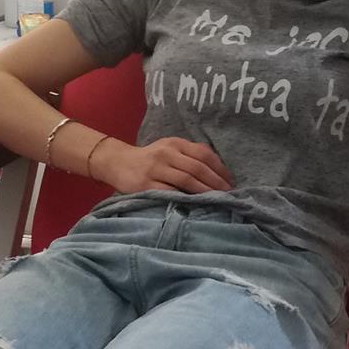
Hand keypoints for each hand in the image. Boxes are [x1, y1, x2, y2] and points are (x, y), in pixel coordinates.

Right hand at [92, 136, 233, 193]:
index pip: (204, 154)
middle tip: (229, 194)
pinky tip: (195, 205)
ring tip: (217, 200)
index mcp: (175, 143)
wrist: (117, 162)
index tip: (231, 181)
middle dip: (216, 182)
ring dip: (205, 191)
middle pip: (197, 168)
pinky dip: (184, 198)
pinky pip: (169, 192)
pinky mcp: (145, 184)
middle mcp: (166, 153)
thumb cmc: (150, 159)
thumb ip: (190, 155)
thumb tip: (219, 170)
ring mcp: (155, 169)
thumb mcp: (169, 149)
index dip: (220, 168)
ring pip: (186, 180)